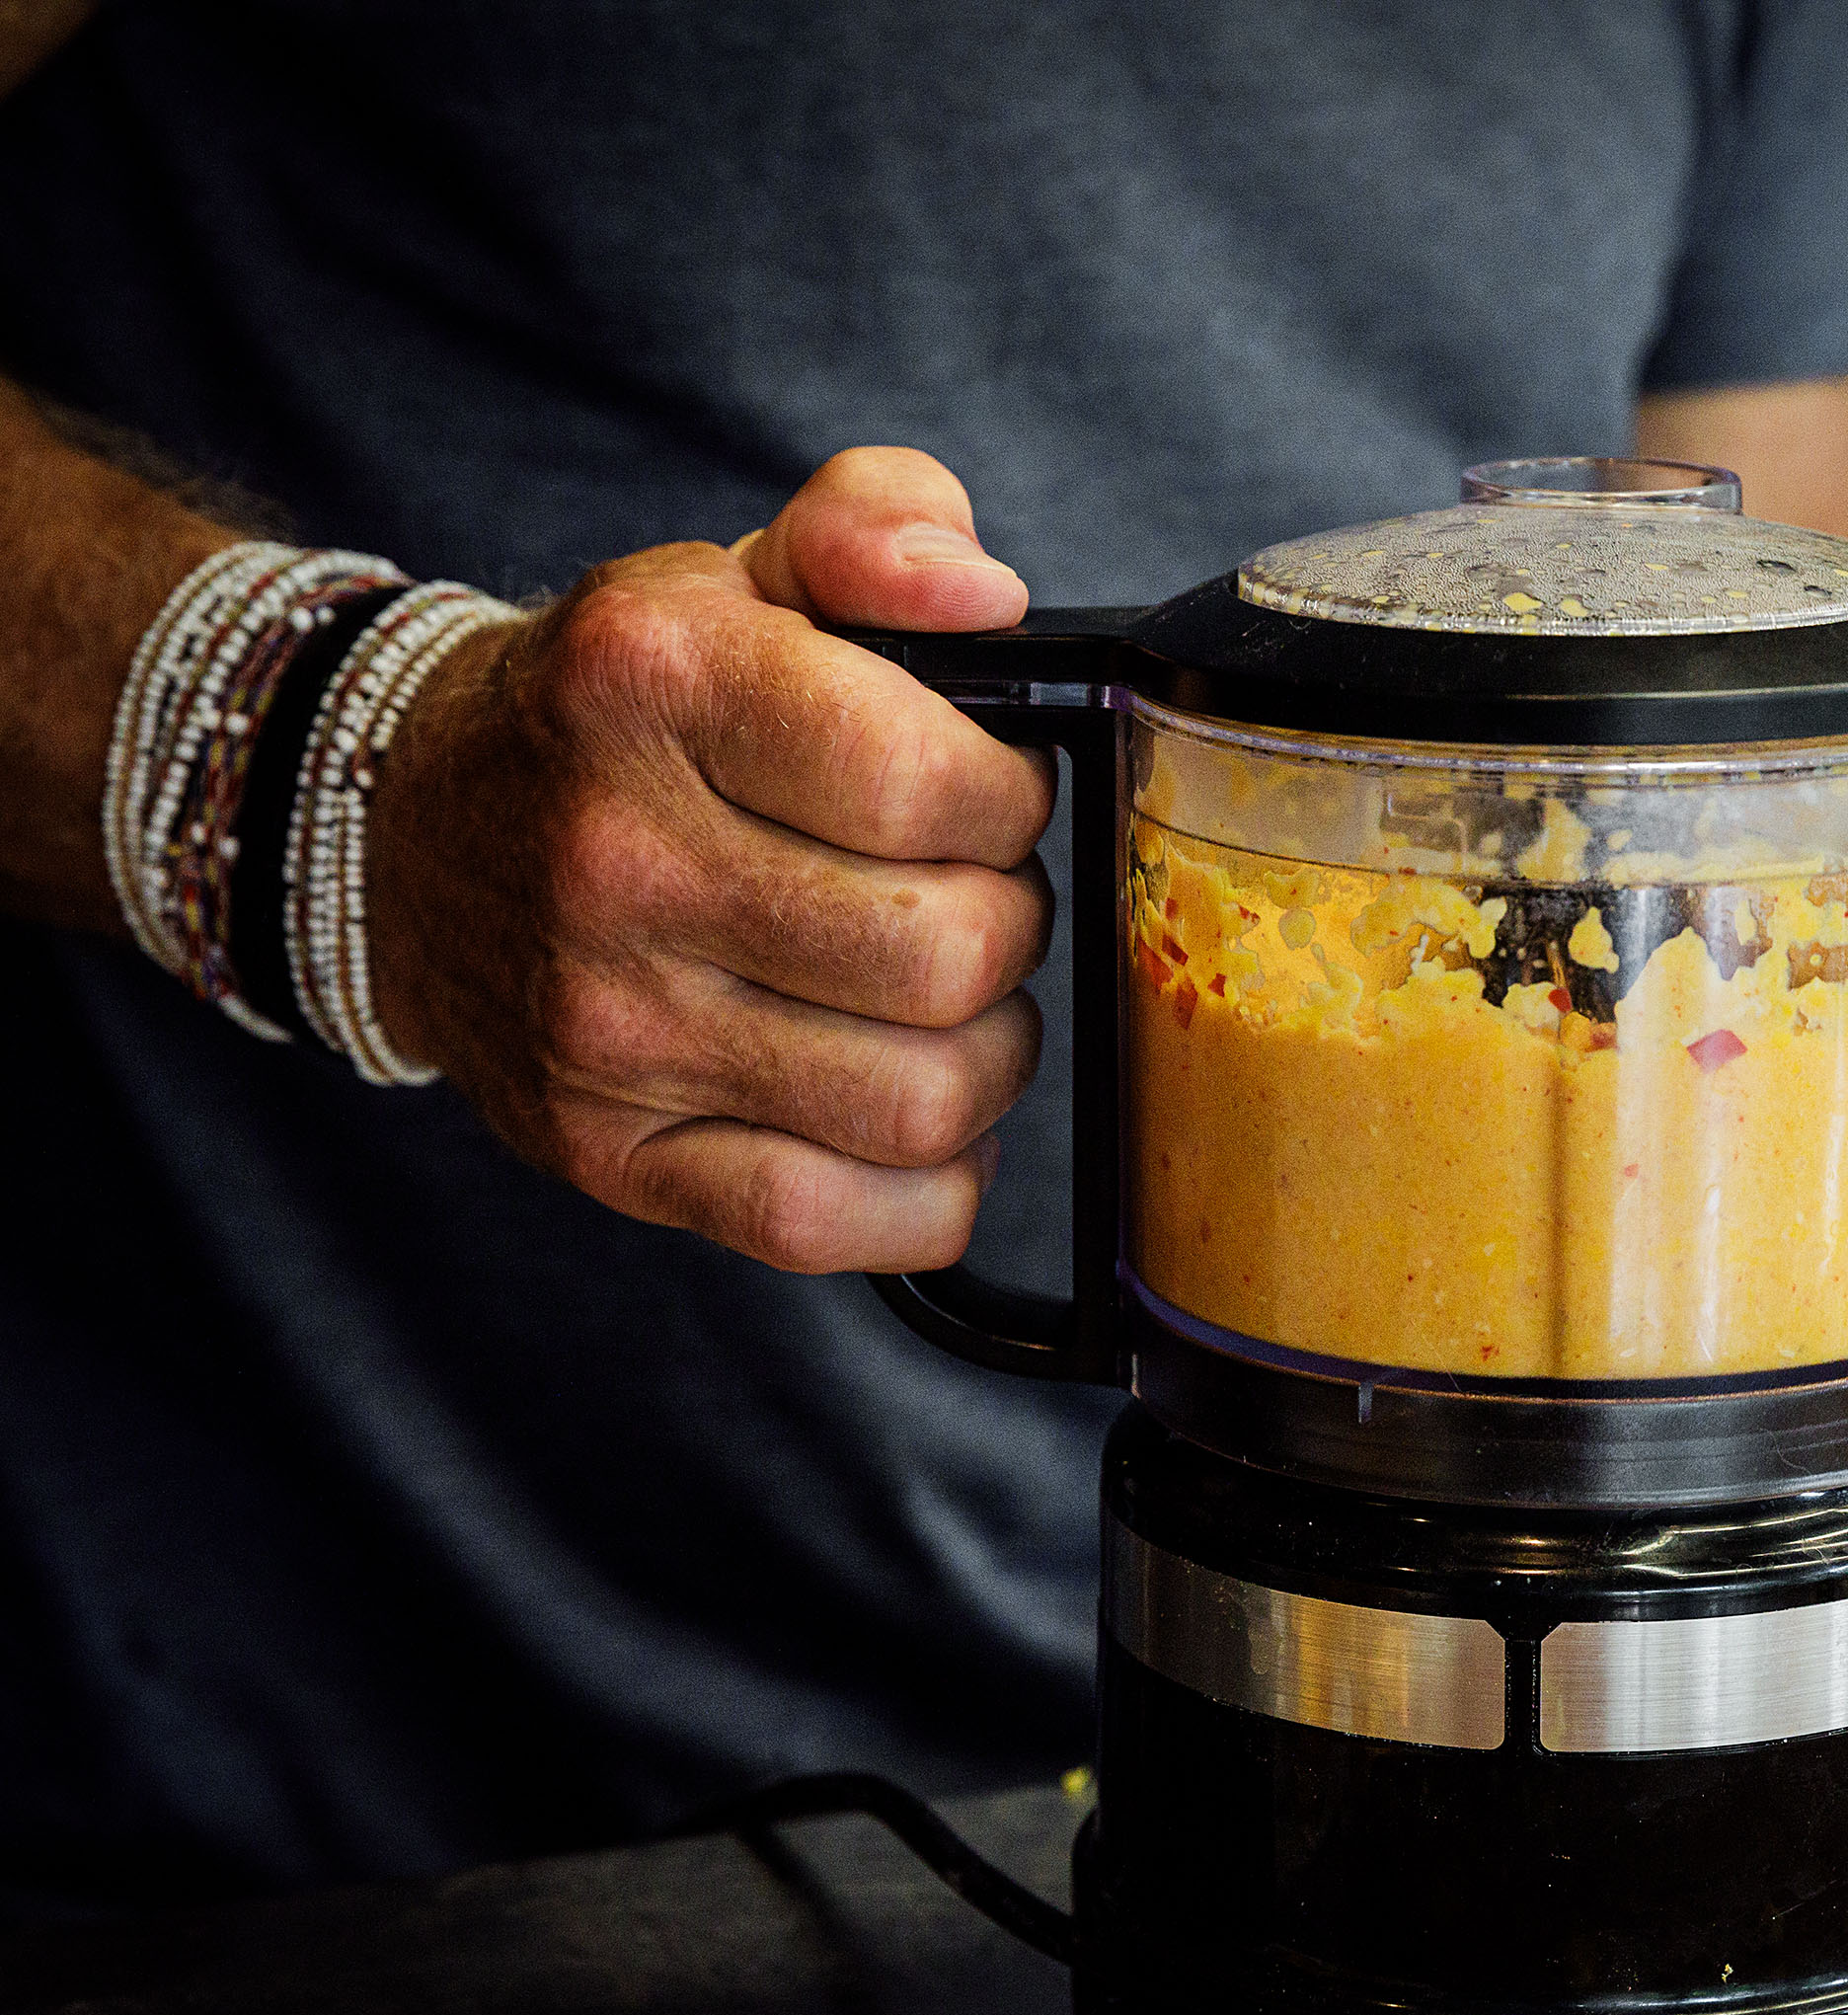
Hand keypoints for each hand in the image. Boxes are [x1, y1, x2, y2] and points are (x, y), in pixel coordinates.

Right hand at [369, 447, 1053, 1272]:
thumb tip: (983, 595)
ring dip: (984, 1059)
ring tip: (942, 1002)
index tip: (983, 793)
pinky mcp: (605, 1155)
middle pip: (948, 956)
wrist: (407, 827)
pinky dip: (926, 1189)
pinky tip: (906, 1111)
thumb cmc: (625, 705)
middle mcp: (612, 858)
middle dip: (1007, 927)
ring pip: (922, 1104)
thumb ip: (880, 525)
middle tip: (966, 898)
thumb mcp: (742, 569)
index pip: (932, 783)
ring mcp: (601, 1026)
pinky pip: (839, 1225)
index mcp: (654, 680)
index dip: (1009, 798)